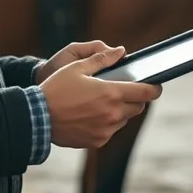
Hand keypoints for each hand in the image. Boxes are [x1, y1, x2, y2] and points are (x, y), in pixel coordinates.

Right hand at [40, 46, 162, 148]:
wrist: (37, 118)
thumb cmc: (56, 89)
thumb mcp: (77, 67)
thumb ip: (102, 59)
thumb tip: (121, 51)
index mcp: (110, 93)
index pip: (146, 93)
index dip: (155, 89)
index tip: (156, 86)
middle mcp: (112, 114)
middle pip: (138, 107)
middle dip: (135, 98)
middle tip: (124, 90)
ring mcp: (105, 130)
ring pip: (124, 119)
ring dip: (120, 111)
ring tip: (102, 102)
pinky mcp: (97, 141)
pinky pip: (110, 131)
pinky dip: (107, 123)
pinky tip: (92, 115)